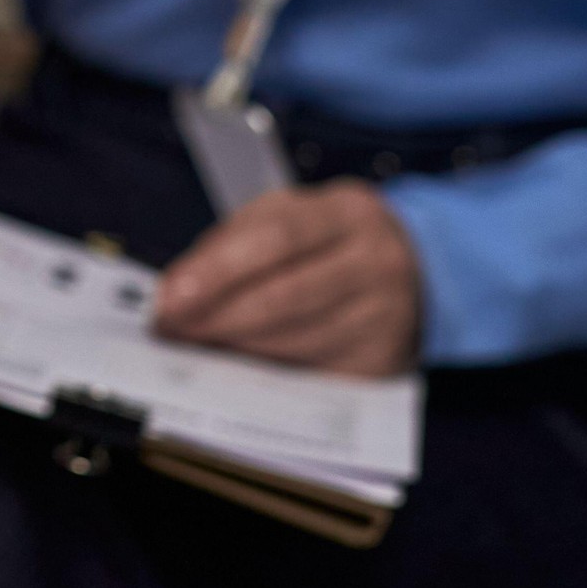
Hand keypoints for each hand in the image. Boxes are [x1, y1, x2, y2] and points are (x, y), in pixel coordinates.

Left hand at [151, 182, 422, 376]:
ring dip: (235, 349)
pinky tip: (236, 368)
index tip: (169, 297)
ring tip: (193, 347)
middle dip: (217, 317)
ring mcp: (386, 318)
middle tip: (170, 330)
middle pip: (285, 297)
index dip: (217, 271)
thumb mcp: (289, 216)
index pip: (276, 239)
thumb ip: (231, 243)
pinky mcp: (382, 364)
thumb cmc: (328, 242)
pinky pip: (311, 375)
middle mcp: (377, 263)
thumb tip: (175, 291)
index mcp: (349, 212)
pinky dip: (266, 374)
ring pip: (295, 342)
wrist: (417, 273)